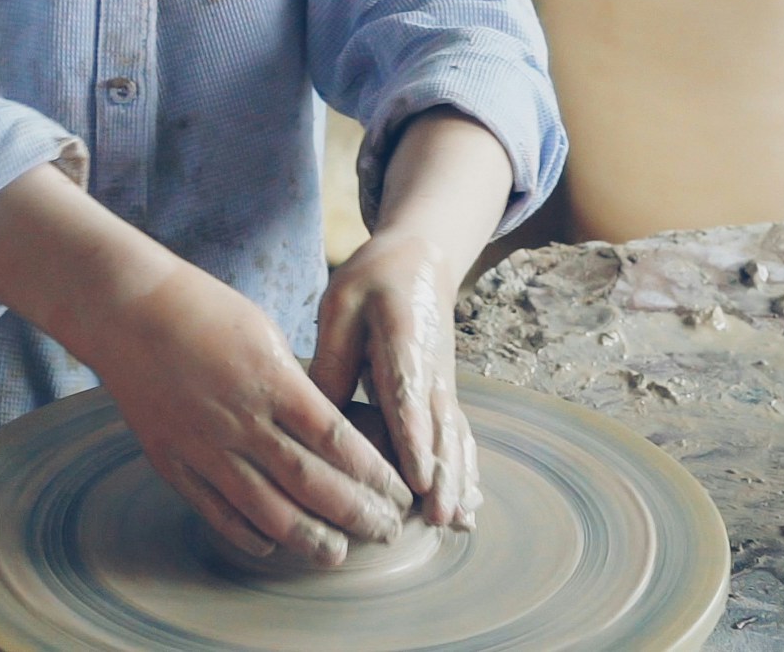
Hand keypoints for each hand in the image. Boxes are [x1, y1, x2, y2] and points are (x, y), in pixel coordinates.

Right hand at [80, 263, 412, 566]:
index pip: (337, 442)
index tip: (400, 494)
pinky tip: (272, 545)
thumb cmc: (202, 310)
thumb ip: (296, 387)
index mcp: (272, 381)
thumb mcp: (265, 334)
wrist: (125, 309)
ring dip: (308, 538)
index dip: (374, 476)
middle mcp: (241, 421)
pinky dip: (247, 534)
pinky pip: (216, 511)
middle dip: (356, 514)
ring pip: (266, 509)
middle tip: (387, 533)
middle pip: (310, 483)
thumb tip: (332, 433)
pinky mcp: (172, 462)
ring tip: (338, 554)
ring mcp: (203, 447)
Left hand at [311, 227, 478, 526]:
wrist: (421, 260)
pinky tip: (469, 506)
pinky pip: (458, 435)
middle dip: (442, 475)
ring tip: (458, 523)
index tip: (419, 476)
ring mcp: (443, 382)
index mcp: (402, 338)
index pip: (408, 394)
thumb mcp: (341, 304)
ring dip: (458, 480)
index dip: (415, 438)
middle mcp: (432, 367)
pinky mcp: (444, 393)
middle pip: (439, 427)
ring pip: (454, 436)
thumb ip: (333, 357)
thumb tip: (315, 417)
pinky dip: (466, 470)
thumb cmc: (373, 280)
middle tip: (440, 517)